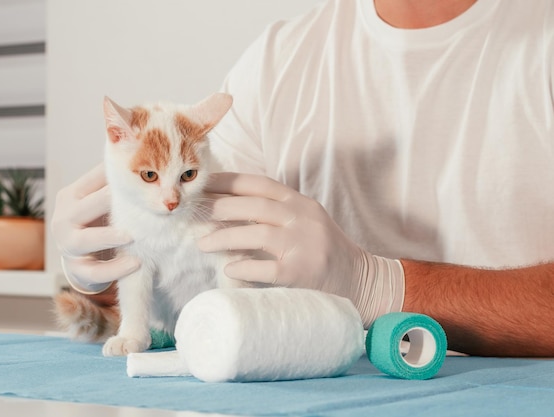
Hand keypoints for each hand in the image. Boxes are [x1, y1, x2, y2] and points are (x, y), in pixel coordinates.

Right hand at [51, 163, 139, 293]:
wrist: (81, 257)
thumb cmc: (96, 219)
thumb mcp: (98, 198)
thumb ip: (113, 181)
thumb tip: (141, 150)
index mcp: (71, 196)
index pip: (92, 181)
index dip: (116, 176)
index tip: (144, 171)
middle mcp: (64, 219)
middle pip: (85, 207)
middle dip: (109, 203)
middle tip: (138, 200)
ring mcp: (68, 246)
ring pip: (85, 240)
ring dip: (108, 237)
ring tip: (132, 236)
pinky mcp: (78, 269)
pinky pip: (95, 271)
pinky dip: (115, 269)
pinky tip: (136, 263)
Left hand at [198, 173, 404, 326]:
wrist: (360, 281)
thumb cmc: (322, 251)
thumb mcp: (303, 221)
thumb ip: (274, 212)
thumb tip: (225, 206)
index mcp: (300, 203)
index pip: (260, 184)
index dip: (228, 181)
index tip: (202, 184)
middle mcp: (304, 219)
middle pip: (255, 206)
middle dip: (220, 207)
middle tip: (195, 214)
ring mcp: (305, 245)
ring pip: (257, 234)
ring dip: (224, 237)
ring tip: (201, 244)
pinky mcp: (304, 273)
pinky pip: (268, 268)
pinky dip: (244, 267)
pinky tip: (228, 269)